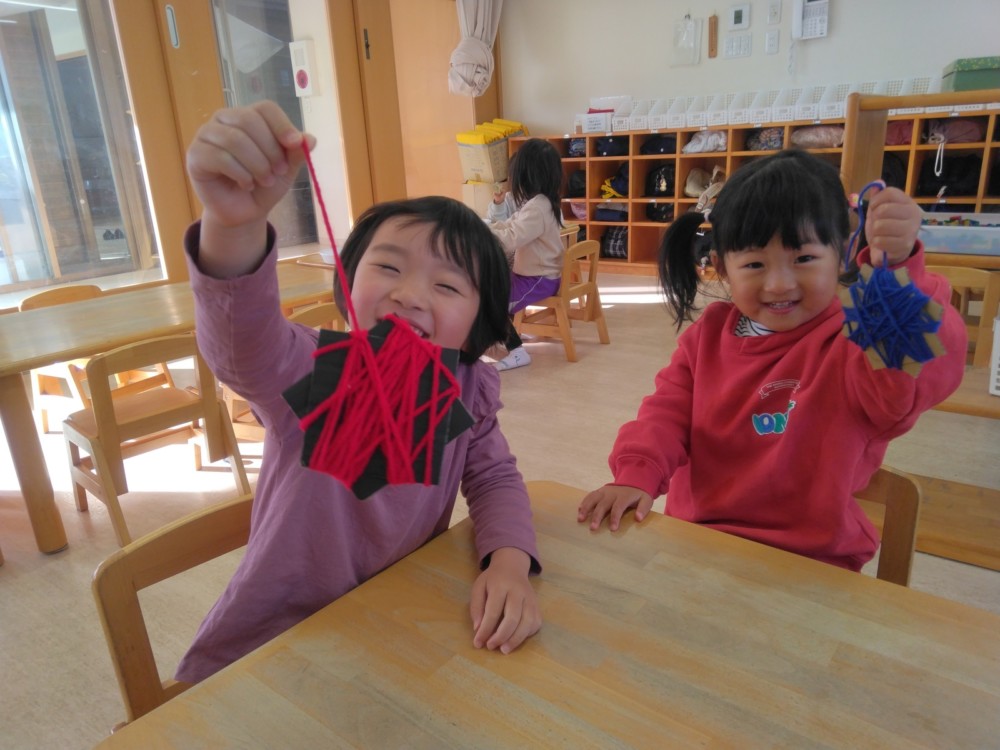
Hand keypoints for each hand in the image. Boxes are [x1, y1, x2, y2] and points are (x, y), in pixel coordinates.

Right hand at [187, 102, 314, 275]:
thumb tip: (310, 139)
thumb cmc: (264, 184)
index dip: (281, 124)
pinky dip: (240, 173)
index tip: (295, 144)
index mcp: (249, 116)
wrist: (244, 211)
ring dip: (256, 164)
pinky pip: (219, 157)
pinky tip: (246, 184)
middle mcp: (225, 119)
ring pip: (234, 139)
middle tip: (278, 171)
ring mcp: (207, 135)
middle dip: (269, 149)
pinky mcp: (195, 154)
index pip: (265, 108)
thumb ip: (295, 152)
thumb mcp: (286, 169)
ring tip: (264, 180)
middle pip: (249, 120)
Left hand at [469, 547, 540, 653]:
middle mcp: (518, 591)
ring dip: (516, 639)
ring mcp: (530, 598)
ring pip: (528, 622)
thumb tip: (478, 629)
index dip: (485, 629)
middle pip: (513, 618)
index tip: (478, 643)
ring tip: (504, 649)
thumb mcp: (479, 587)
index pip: (493, 611)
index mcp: (500, 585)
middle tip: (491, 646)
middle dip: (501, 636)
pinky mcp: (537, 605)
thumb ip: (476, 607)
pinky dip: (527, 634)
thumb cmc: (493, 579)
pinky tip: (516, 639)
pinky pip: (536, 623)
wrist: (512, 565)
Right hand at [577, 484, 653, 531]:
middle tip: (593, 528)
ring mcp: (604, 491)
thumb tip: (638, 519)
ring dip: (586, 508)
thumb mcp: (646, 500)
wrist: (633, 481)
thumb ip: (643, 509)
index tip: (612, 529)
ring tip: (580, 519)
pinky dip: (584, 503)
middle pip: (603, 504)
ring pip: (593, 499)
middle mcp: (612, 493)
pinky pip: (590, 496)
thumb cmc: (639, 495)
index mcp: (624, 496)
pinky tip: (579, 511)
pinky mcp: (599, 491)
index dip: (615, 518)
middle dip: (597, 516)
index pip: (618, 507)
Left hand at [864, 185, 921, 266]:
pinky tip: (881, 243)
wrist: (893, 249)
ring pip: (879, 226)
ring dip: (874, 232)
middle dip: (874, 218)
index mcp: (908, 202)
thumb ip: (878, 197)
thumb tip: (877, 183)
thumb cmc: (887, 225)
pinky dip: (875, 242)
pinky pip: (879, 241)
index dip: (876, 200)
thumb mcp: (880, 209)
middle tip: (877, 223)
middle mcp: (914, 214)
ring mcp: (911, 230)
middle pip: (883, 210)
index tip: (874, 207)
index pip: (890, 192)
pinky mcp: (904, 245)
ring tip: (879, 234)